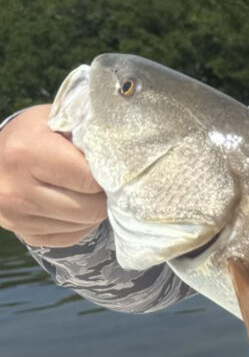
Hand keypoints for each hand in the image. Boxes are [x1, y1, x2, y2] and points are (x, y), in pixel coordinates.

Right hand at [0, 104, 105, 246]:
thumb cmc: (35, 133)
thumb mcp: (58, 119)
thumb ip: (88, 135)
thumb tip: (124, 159)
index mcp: (26, 153)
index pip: (90, 179)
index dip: (108, 174)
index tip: (110, 165)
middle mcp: (16, 190)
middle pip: (89, 207)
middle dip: (104, 194)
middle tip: (103, 180)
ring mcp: (15, 217)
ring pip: (83, 224)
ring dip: (93, 209)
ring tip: (87, 189)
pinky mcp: (22, 233)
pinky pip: (70, 237)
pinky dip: (81, 223)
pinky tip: (75, 204)